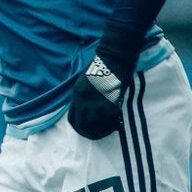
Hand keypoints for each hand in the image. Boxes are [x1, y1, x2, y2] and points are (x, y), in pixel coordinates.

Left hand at [68, 22, 143, 139]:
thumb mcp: (85, 82)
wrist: (114, 57)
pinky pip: (110, 120)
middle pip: (82, 125)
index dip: (80, 129)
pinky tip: (118, 124)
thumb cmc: (102, 67)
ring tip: (111, 128)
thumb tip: (87, 110)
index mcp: (76, 94)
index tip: (89, 131)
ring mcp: (95, 101)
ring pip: (95, 125)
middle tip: (102, 134)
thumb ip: (84, 96)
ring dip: (104, 130)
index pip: (72, 119)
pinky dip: (114, 125)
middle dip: (91, 134)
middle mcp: (83, 99)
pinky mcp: (109, 101)